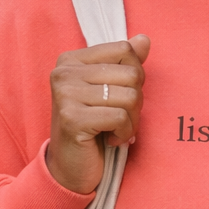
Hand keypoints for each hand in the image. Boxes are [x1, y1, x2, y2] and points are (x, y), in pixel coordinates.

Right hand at [47, 34, 150, 193]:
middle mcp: (64, 72)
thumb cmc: (92, 128)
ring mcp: (65, 94)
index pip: (124, 50)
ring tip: (116, 130)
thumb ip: (125, 64)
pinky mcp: (72, 118)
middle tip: (120, 119)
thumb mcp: (110, 91)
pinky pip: (120, 117)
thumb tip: (144, 40)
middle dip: (136, 102)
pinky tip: (111, 140)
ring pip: (130, 96)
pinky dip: (124, 133)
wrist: (70, 168)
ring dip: (132, 121)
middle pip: (131, 73)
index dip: (135, 76)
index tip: (121, 97)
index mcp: (72, 60)